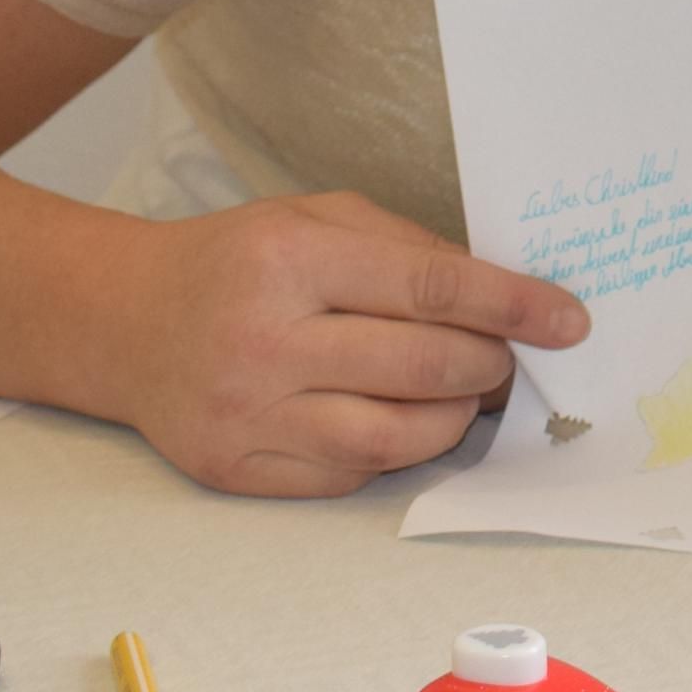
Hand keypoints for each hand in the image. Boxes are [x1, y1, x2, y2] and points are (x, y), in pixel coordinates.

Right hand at [100, 192, 586, 497]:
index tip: (568, 320)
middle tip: (506, 358)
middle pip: (421, 368)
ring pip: (392, 437)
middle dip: (488, 365)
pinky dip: (394, 452)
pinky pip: (346, 475)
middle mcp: (264, 339)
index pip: (431, 288)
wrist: (124, 322)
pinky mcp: (235, 469)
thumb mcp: (316, 217)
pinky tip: (402, 422)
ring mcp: (247, 413)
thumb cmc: (236, 260)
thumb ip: (409, 249)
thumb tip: (504, 295)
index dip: (512, 306)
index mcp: (290, 259)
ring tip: (464, 394)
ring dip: (452, 419)